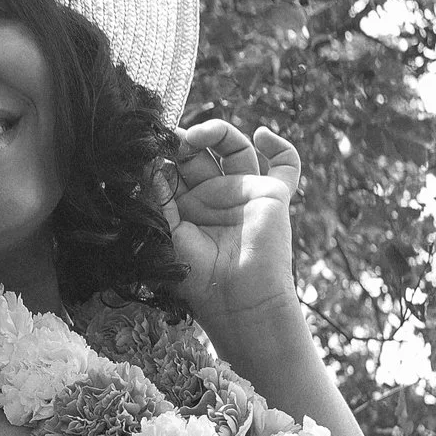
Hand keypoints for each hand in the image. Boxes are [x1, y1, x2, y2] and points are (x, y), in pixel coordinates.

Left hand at [156, 119, 300, 332]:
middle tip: (173, 140)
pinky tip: (262, 135)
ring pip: (235, 149)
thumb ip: (158, 196)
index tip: (151, 145)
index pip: (175, 168)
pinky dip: (280, 146)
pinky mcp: (272, 195)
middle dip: (186, 142)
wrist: (237, 302)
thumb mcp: (166, 233)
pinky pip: (286, 166)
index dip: (164, 153)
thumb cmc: (196, 279)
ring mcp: (244, 194)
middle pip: (201, 154)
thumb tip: (149, 163)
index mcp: (185, 208)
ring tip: (198, 136)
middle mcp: (214, 198)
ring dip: (217, 132)